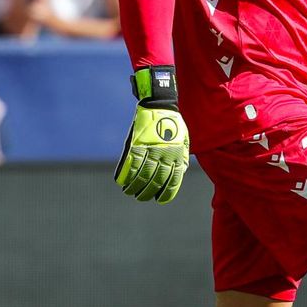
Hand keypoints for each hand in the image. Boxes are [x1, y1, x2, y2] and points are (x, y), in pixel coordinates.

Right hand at [114, 66, 188, 202]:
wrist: (160, 106)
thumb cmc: (173, 124)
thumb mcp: (183, 141)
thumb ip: (181, 158)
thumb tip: (179, 172)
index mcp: (177, 156)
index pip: (172, 181)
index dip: (166, 193)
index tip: (159, 200)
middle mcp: (164, 155)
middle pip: (155, 181)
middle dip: (147, 193)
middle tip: (141, 198)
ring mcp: (150, 150)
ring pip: (142, 176)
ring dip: (135, 187)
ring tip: (130, 193)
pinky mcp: (137, 144)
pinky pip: (131, 165)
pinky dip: (126, 175)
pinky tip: (123, 182)